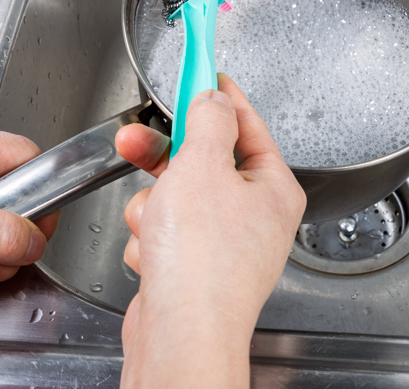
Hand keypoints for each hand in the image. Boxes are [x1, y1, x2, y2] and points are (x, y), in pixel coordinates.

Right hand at [114, 74, 305, 388]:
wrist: (180, 335)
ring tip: (155, 226)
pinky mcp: (192, 268)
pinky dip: (151, 240)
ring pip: (174, 196)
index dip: (219, 96)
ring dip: (154, 207)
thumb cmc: (203, 262)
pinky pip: (162, 232)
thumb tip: (213, 97)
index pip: (248, 124)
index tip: (201, 72)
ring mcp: (223, 244)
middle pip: (203, 160)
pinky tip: (154, 256)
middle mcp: (254, 216)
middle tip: (136, 139)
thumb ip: (208, 121)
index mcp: (273, 188)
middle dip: (165, 159)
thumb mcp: (203, 166)